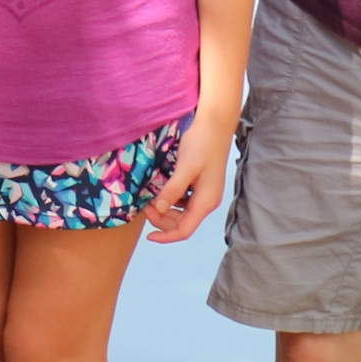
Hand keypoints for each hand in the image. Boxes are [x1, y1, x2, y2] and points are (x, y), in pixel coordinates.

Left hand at [142, 103, 234, 243]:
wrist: (214, 125)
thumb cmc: (202, 144)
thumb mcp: (185, 168)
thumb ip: (173, 190)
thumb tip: (160, 209)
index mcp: (206, 202)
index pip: (185, 230)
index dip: (166, 236)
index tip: (148, 235)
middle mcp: (207, 201)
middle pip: (182, 223)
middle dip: (162, 219)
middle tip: (145, 205)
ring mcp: (205, 193)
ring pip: (182, 213)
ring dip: (165, 210)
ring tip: (150, 198)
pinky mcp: (201, 185)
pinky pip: (184, 201)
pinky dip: (171, 200)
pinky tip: (161, 190)